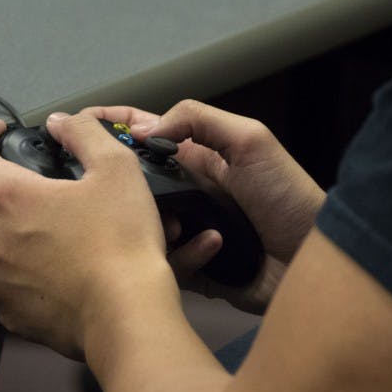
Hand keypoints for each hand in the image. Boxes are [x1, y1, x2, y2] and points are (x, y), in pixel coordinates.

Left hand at [0, 115, 175, 358]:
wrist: (127, 317)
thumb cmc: (122, 249)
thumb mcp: (118, 170)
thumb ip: (85, 134)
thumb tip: (65, 123)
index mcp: (9, 198)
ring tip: (41, 238)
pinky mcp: (10, 315)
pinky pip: (2, 289)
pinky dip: (21, 277)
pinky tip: (56, 273)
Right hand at [83, 100, 324, 313]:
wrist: (316, 263)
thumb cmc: (292, 199)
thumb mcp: (251, 142)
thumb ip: (199, 122)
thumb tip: (144, 128)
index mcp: (202, 158)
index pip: (146, 135)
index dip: (113, 127)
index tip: (76, 125)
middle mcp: (191, 193)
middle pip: (134, 183)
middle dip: (114, 183)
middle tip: (97, 188)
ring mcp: (191, 232)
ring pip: (142, 225)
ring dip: (143, 223)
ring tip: (160, 224)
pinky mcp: (195, 269)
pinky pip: (163, 262)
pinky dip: (169, 258)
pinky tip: (190, 251)